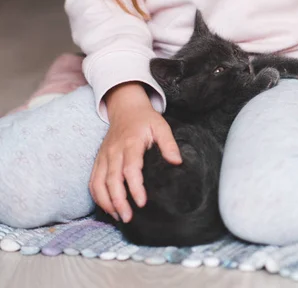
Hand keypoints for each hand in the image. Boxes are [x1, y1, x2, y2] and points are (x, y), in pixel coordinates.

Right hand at [89, 83, 180, 222]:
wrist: (125, 108)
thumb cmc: (145, 119)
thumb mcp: (161, 126)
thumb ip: (169, 144)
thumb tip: (177, 162)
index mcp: (130, 143)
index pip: (130, 169)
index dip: (134, 187)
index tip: (142, 202)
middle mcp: (114, 151)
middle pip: (111, 179)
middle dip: (118, 201)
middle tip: (128, 217)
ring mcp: (104, 156)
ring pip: (98, 182)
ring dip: (106, 202)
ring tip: (118, 217)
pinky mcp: (99, 160)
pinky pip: (93, 181)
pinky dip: (97, 196)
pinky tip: (108, 207)